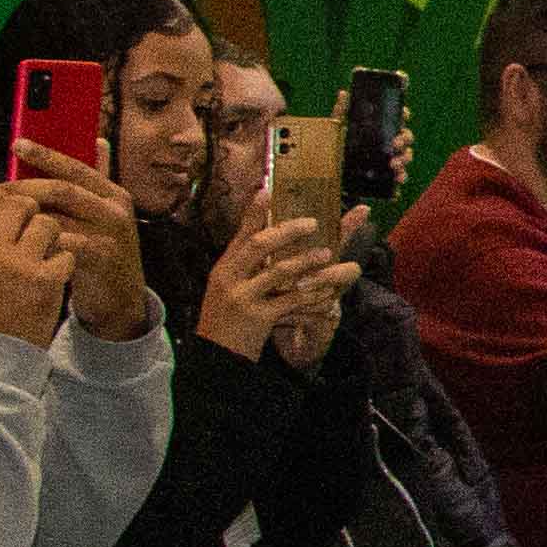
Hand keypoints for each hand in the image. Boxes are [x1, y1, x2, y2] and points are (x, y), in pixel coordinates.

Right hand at [0, 185, 73, 349]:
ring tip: (47, 253)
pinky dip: (66, 261)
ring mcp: (18, 265)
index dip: (0, 194)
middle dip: (33, 208)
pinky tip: (57, 275)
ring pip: (48, 223)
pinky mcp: (46, 280)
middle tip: (38, 223)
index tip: (12, 198)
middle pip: (17, 204)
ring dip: (53, 234)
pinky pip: (66, 251)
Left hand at [4, 143, 151, 337]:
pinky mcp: (100, 259)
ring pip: (56, 219)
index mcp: (114, 194)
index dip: (46, 154)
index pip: (76, 167)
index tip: (17, 144)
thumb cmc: (103, 250)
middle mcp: (115, 210)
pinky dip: (35, 244)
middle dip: (25, 187)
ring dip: (24, 219)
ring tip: (0, 219)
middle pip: (63, 190)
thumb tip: (97, 141)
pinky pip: (58, 246)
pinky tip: (16, 245)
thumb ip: (96, 181)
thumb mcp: (104, 214)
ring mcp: (110, 235)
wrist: (121, 297)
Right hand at [194, 211, 356, 366]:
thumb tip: (273, 240)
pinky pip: (290, 301)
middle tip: (313, 222)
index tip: (266, 190)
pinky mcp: (257, 317)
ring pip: (278, 272)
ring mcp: (241, 297)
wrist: (216, 357)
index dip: (253, 212)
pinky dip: (312, 294)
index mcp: (224, 267)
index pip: (240, 234)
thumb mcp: (230, 288)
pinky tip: (330, 291)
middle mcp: (229, 278)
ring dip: (305, 260)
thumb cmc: (229, 319)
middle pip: (258, 246)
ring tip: (326, 253)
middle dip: (287, 231)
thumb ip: (248, 266)